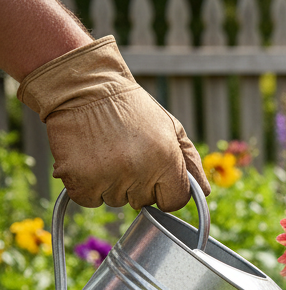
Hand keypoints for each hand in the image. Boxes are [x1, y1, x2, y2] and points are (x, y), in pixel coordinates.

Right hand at [16, 36, 210, 210]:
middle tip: (125, 154)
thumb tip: (204, 192)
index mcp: (165, 159)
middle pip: (142, 202)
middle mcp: (137, 171)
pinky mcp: (77, 178)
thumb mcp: (171, 128)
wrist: (83, 87)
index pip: (174, 202)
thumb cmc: (132, 109)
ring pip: (115, 201)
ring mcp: (106, 175)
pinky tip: (88, 160)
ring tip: (105, 152)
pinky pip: (89, 199)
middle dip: (136, 185)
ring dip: (110, 184)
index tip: (155, 178)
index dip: (165, 192)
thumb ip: (190, 162)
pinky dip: (86, 186)